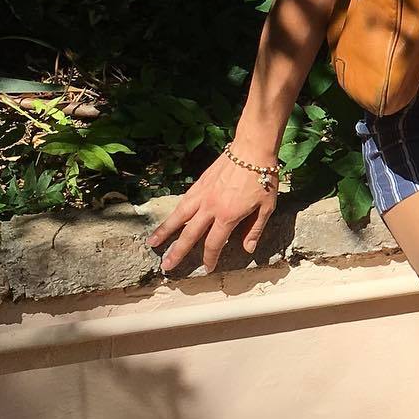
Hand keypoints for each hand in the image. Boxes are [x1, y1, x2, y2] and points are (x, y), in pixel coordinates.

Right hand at [144, 147, 277, 274]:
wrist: (251, 150)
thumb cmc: (263, 179)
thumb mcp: (266, 207)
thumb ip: (255, 229)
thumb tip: (247, 249)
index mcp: (228, 216)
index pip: (214, 244)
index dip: (209, 259)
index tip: (206, 269)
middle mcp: (210, 207)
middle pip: (190, 234)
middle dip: (178, 252)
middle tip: (166, 266)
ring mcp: (202, 194)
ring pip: (179, 217)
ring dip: (165, 231)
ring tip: (152, 243)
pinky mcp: (199, 184)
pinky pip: (183, 202)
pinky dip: (174, 213)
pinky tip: (169, 219)